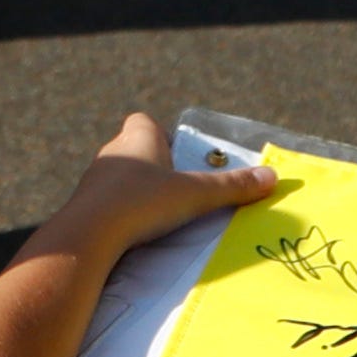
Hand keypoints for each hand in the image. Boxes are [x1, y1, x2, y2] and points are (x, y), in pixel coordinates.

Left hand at [35, 111, 275, 261]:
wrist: (88, 233)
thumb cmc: (142, 202)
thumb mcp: (195, 194)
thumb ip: (232, 187)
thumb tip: (271, 177)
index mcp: (137, 136)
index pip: (145, 122)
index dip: (163, 137)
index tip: (180, 159)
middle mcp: (113, 152)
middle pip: (136, 151)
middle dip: (156, 169)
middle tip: (178, 191)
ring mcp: (95, 180)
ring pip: (120, 180)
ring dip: (137, 194)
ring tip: (159, 217)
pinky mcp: (85, 207)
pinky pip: (108, 205)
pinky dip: (122, 215)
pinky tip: (135, 234)